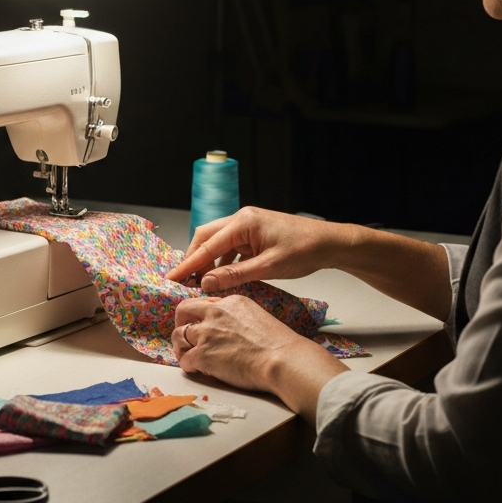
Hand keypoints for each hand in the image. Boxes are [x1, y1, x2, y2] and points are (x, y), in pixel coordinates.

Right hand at [166, 207, 338, 292]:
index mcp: (243, 222)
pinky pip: (230, 246)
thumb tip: (207, 283)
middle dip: (194, 259)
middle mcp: (241, 219)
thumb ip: (235, 275)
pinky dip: (223, 261)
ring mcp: (247, 225)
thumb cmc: (304, 251)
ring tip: (202, 283)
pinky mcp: (254, 234)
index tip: (172, 277)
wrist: (329, 243)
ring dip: (208, 261)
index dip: (188, 263)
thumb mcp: (268, 267)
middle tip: (184, 281)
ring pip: (217, 242)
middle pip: (206, 237)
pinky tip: (222, 277)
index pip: (207, 245)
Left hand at [172, 296, 343, 419]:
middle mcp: (215, 313)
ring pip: (178, 335)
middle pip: (184, 311)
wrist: (283, 360)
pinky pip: (185, 360)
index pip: (205, 303)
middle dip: (180, 323)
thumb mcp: (257, 317)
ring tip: (187, 356)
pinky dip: (188, 366)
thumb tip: (229, 332)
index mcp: (231, 302)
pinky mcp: (203, 354)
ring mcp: (207, 333)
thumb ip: (238, 318)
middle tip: (184, 336)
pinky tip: (197, 370)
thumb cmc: (279, 344)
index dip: (200, 316)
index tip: (201, 325)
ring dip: (180, 347)